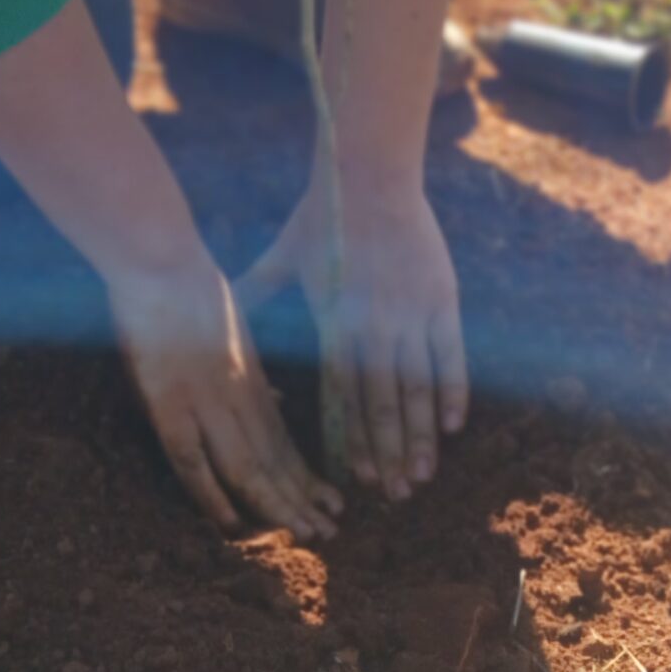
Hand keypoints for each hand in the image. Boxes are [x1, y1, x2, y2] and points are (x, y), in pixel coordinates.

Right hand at [105, 253, 343, 541]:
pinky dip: (212, 496)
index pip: (283, 437)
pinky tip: (233, 524)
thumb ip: (254, 369)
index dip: (307, 474)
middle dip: (303, 497)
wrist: (161, 260)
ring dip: (277, 504)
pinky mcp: (170, 404)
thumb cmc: (188, 285)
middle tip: (331, 531)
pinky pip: (194, 461)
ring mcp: (205, 402)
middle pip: (275, 458)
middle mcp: (237, 394)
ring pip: (248, 466)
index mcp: (251, 375)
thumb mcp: (237, 326)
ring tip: (306, 534)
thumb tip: (276, 401)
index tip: (331, 501)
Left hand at [234, 170, 467, 501]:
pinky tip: (452, 427)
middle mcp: (372, 328)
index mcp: (334, 324)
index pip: (342, 398)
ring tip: (422, 475)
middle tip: (396, 496)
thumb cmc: (321, 217)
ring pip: (417, 390)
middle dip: (388, 455)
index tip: (356, 481)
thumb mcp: (283, 257)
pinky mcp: (441, 300)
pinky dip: (452, 393)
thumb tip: (218, 307)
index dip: (351, 441)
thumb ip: (256, 290)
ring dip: (420, 437)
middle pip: (381, 405)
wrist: (369, 175)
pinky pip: (451, 357)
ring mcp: (411, 316)